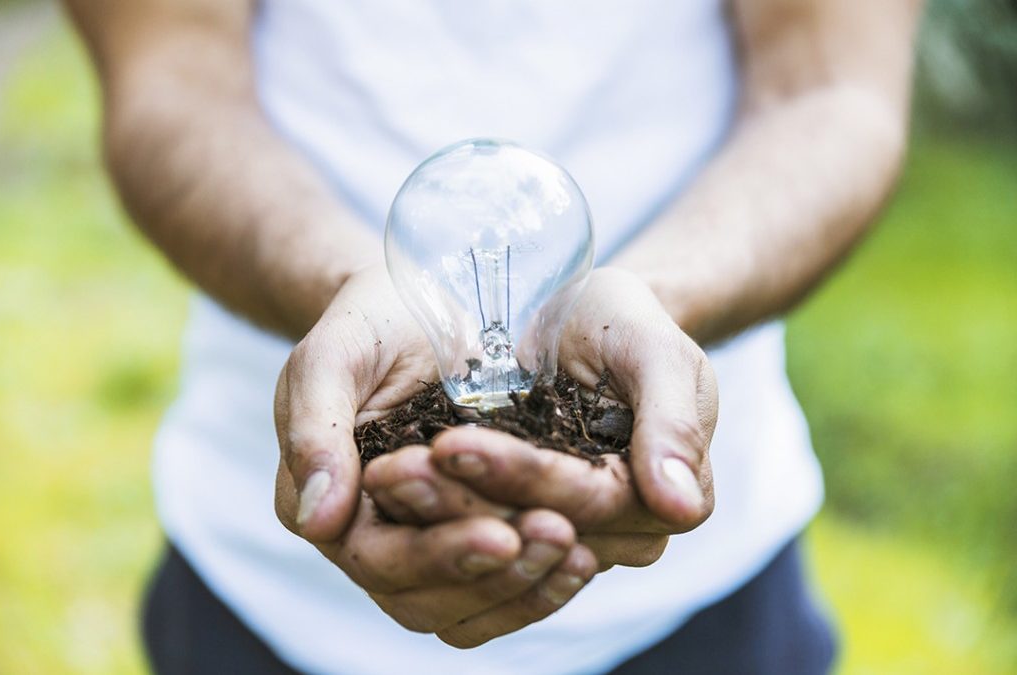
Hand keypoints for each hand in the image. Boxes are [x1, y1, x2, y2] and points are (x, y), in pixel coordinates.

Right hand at [273, 265, 596, 646]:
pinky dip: (541, 582)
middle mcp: (375, 539)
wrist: (419, 302)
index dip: (440, 555)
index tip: (503, 534)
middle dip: (494, 575)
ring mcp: (425, 542)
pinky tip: (585, 555)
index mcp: (333, 506)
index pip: (380, 560)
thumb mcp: (335, 356)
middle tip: (558, 535)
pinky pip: (500, 588)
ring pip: (467, 608)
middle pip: (427, 600)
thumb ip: (316, 431)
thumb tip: (317, 521)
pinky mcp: (472, 530)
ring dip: (525, 587)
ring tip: (580, 552)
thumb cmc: (372, 321)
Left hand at [364, 267, 718, 567]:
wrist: (577, 317)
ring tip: (383, 477)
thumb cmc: (619, 321)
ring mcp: (564, 542)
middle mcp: (615, 536)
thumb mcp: (655, 349)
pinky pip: (471, 567)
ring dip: (432, 527)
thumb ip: (675, 421)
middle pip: (533, 538)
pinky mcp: (517, 534)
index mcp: (657, 498)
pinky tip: (388, 496)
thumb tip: (680, 506)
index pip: (585, 502)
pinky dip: (427, 537)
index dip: (519, 476)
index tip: (450, 442)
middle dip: (460, 505)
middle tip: (392, 467)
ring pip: (495, 564)